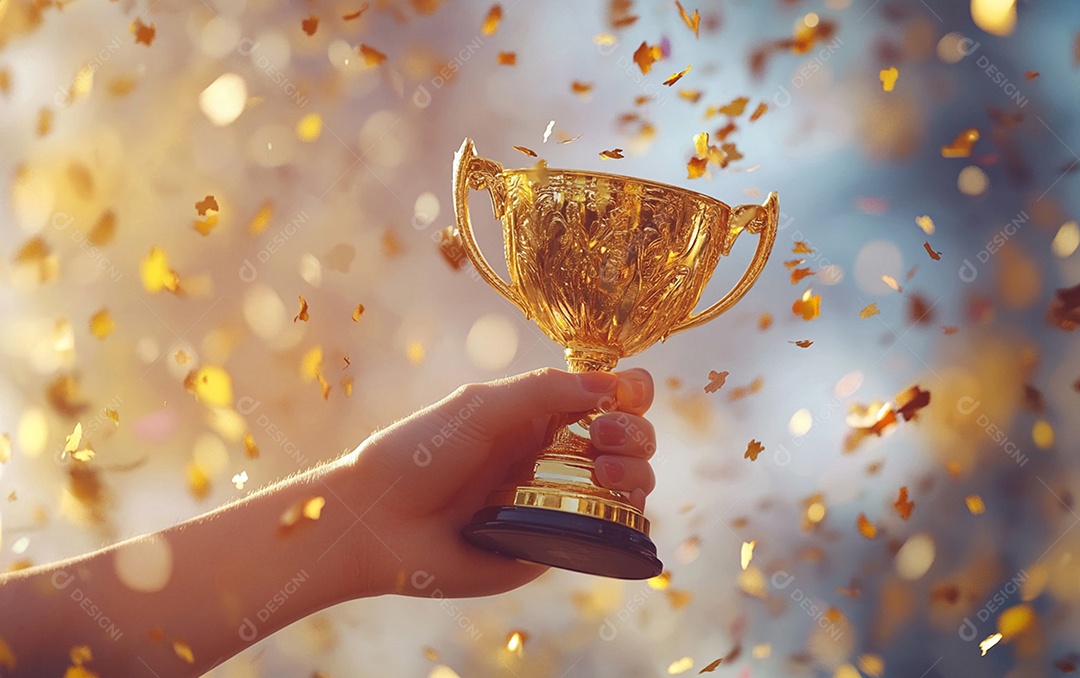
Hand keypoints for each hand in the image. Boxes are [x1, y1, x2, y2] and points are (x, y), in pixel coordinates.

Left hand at [346, 367, 657, 598]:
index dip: (629, 390)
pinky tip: (620, 505)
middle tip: (605, 435)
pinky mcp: (555, 546)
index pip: (605, 394)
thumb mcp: (480, 407)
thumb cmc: (420, 454)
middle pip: (628, 436)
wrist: (380, 523)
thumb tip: (613, 385)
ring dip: (637, 470)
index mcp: (539, 415)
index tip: (627, 395)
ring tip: (607, 472)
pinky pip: (608, 533)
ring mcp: (559, 501)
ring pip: (629, 482)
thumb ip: (543, 392)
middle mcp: (556, 456)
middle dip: (634, 430)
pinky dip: (630, 517)